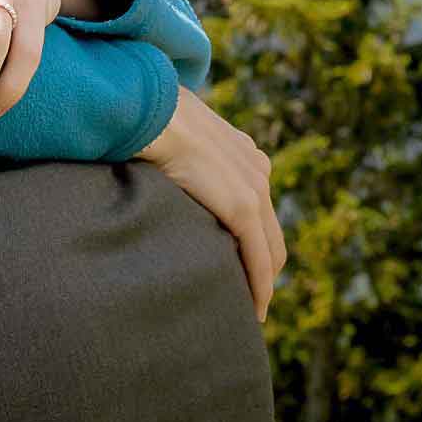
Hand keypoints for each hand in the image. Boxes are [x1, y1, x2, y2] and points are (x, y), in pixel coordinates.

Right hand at [138, 88, 285, 321]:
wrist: (150, 110)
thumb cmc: (150, 121)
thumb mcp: (176, 137)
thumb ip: (183, 157)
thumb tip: (161, 170)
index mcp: (244, 154)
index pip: (258, 210)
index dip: (253, 242)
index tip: (239, 267)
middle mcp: (258, 170)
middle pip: (271, 233)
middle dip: (263, 268)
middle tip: (248, 300)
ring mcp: (254, 189)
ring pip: (270, 251)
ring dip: (263, 283)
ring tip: (249, 311)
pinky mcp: (243, 208)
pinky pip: (258, 259)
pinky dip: (259, 288)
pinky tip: (254, 309)